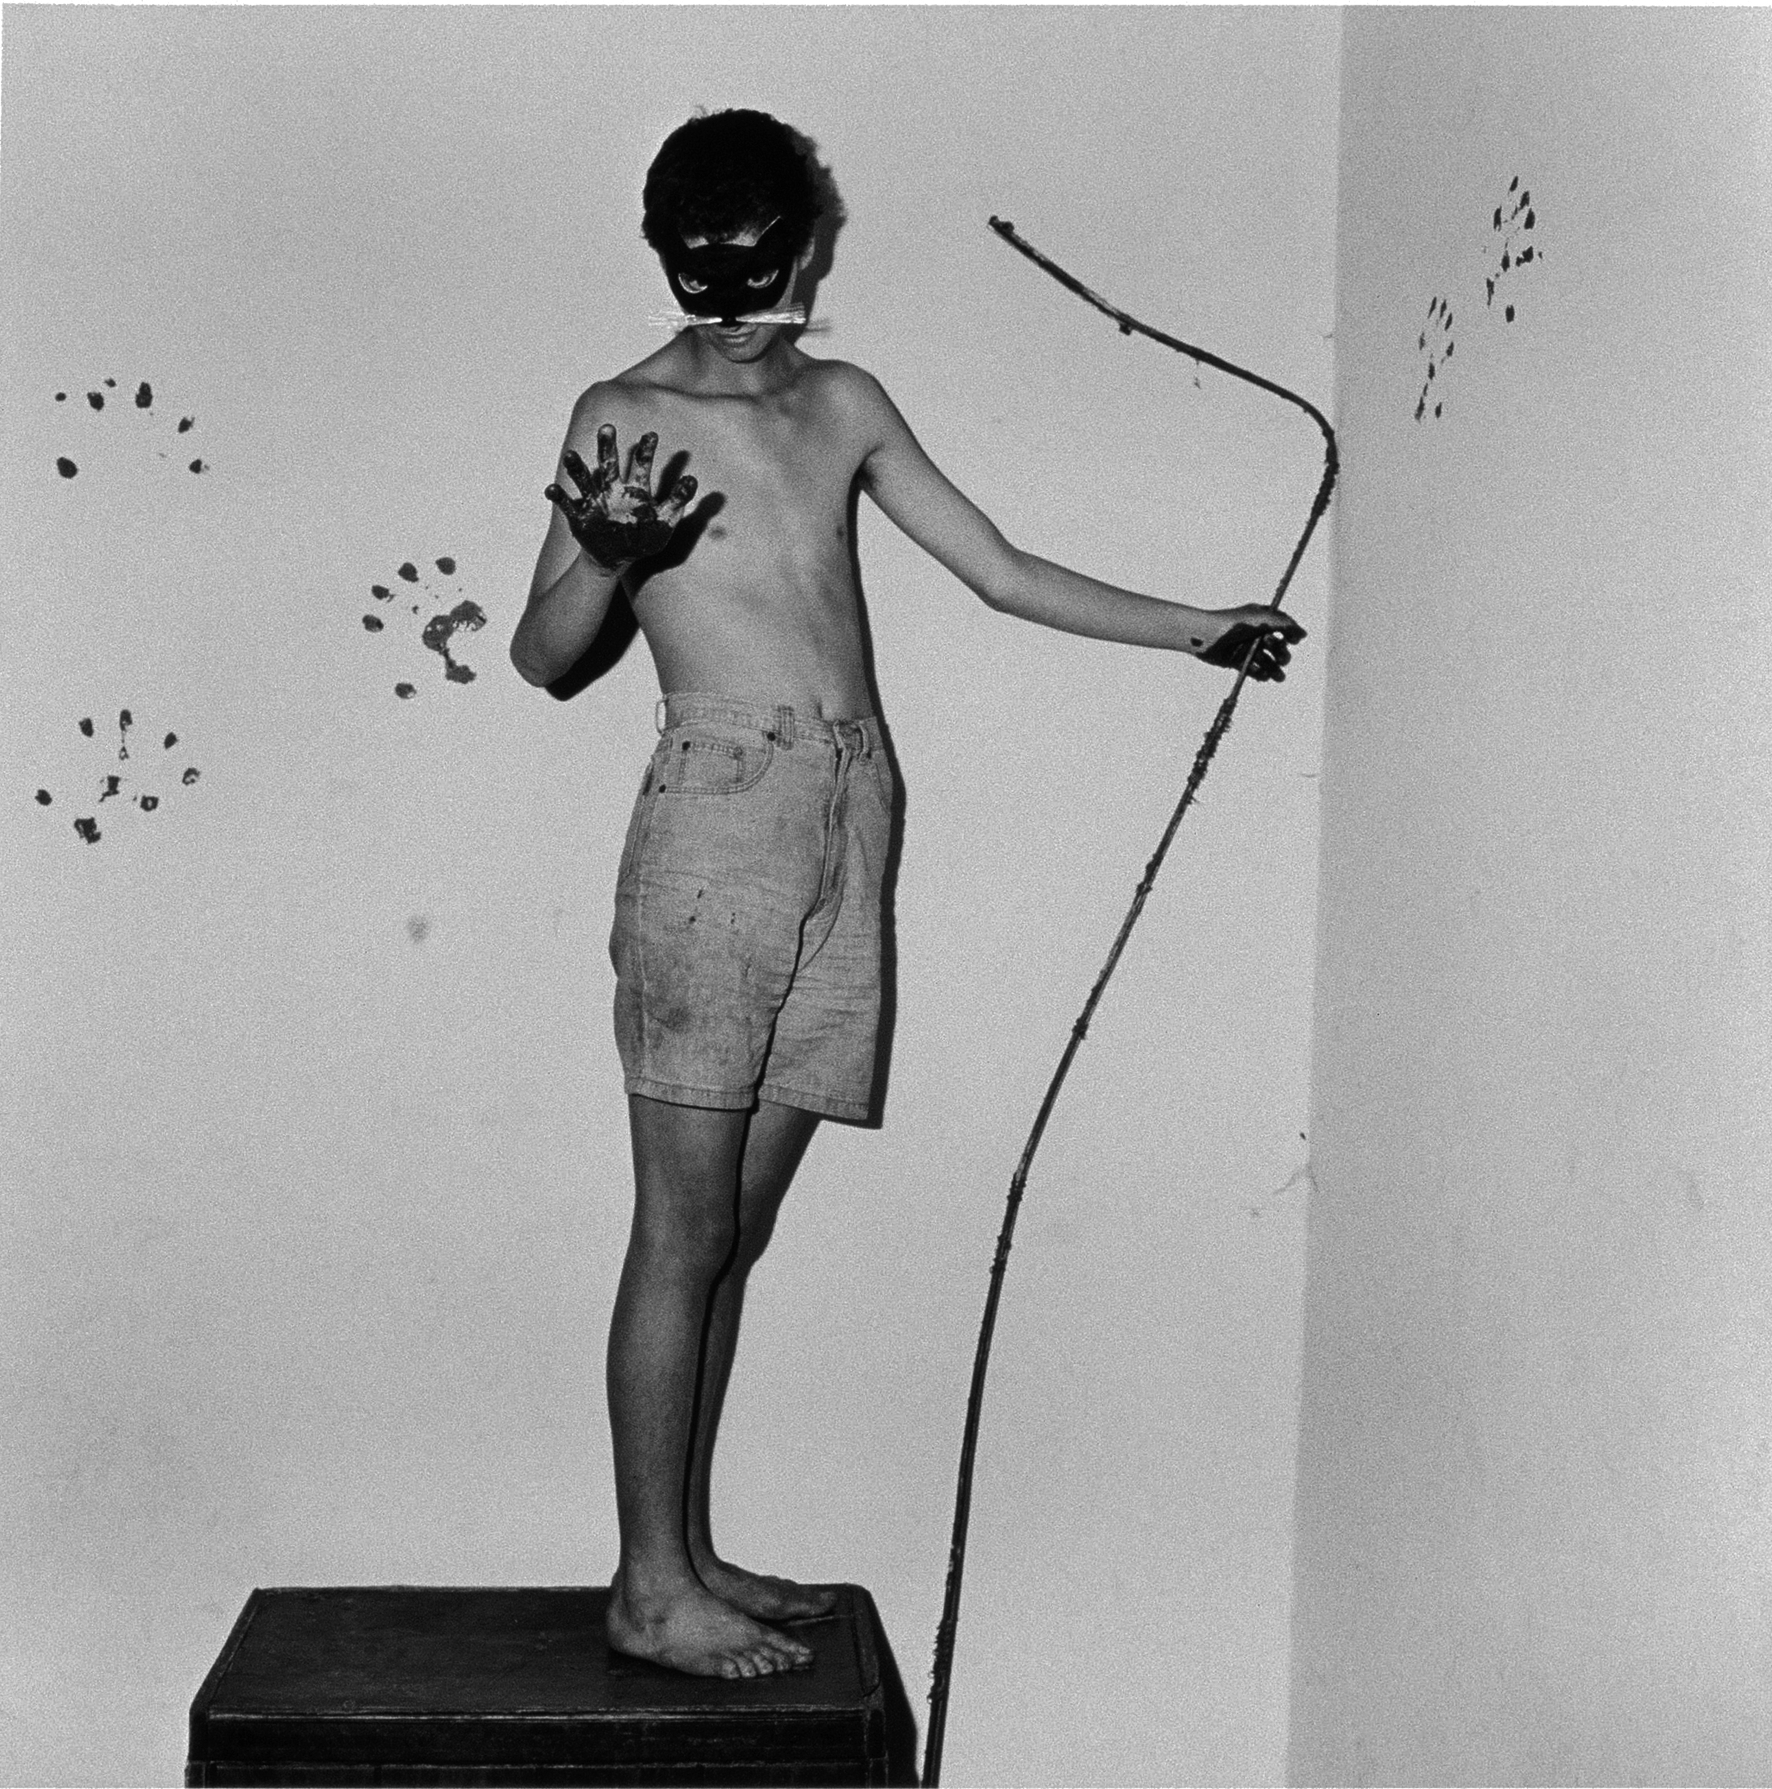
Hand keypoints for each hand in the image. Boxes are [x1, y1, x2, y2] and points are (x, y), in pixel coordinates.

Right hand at [544, 425, 697, 572]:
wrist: (616, 559)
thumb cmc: (642, 538)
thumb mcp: (664, 523)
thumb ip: (678, 501)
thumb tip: (694, 479)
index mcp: (635, 490)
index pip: (641, 465)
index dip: (646, 450)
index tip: (652, 434)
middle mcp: (613, 490)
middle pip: (609, 463)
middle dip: (607, 447)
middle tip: (608, 428)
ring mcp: (595, 502)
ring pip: (584, 479)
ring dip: (577, 468)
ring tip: (570, 456)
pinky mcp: (579, 517)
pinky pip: (567, 504)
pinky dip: (559, 497)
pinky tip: (551, 490)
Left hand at [1196, 605, 1305, 681]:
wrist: (1205, 635)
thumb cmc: (1234, 624)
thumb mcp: (1263, 619)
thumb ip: (1285, 624)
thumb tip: (1304, 634)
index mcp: (1261, 618)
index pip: (1282, 627)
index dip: (1291, 635)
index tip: (1294, 641)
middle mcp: (1254, 632)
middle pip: (1276, 646)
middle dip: (1282, 654)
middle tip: (1282, 659)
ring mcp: (1245, 647)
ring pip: (1265, 660)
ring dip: (1274, 669)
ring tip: (1278, 677)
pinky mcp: (1236, 660)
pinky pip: (1252, 669)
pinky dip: (1259, 674)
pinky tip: (1264, 677)